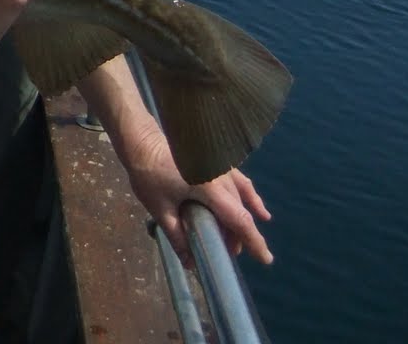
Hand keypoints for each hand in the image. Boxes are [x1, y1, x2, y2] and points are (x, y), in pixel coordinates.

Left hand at [118, 118, 273, 265]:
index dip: (254, 241)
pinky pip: (241, 182)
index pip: (239, 219)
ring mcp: (221, 167)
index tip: (266, 260)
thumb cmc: (148, 175)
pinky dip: (250, 197)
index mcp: (209, 189)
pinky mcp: (218, 162)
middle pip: (239, 211)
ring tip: (235, 240)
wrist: (141, 142)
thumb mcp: (160, 210)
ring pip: (241, 198)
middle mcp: (221, 177)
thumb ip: (177, 236)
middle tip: (227, 254)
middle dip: (238, 236)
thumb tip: (190, 264)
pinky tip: (260, 211)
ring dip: (241, 220)